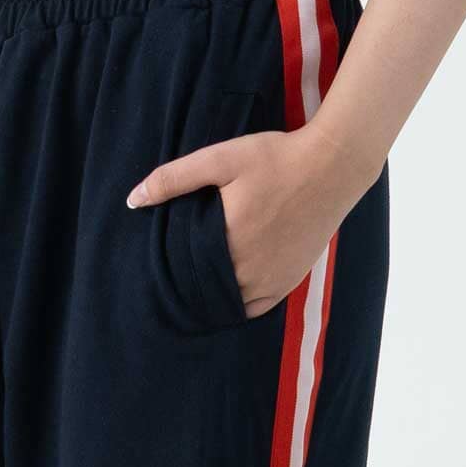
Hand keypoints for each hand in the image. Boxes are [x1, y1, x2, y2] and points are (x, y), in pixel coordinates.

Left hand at [126, 124, 369, 318]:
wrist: (333, 165)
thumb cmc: (276, 158)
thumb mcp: (221, 160)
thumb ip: (174, 179)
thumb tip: (133, 200)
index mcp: (225, 243)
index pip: (182, 273)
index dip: (167, 273)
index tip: (157, 268)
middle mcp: (247, 270)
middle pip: (204, 290)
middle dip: (188, 284)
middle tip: (173, 277)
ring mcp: (270, 281)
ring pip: (228, 303)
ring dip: (212, 296)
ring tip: (198, 283)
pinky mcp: (288, 283)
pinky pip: (254, 308)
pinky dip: (239, 304)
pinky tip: (228, 291)